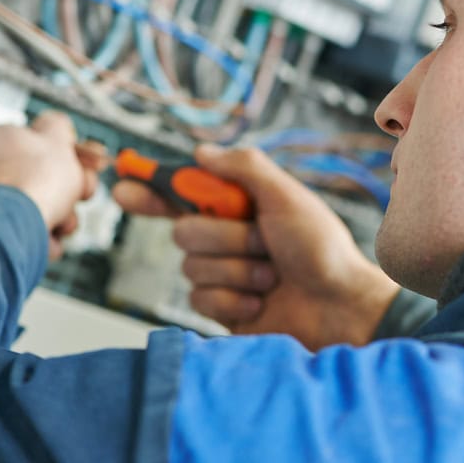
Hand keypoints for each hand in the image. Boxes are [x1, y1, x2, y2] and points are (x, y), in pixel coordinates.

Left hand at [0, 111, 101, 258]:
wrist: (13, 229)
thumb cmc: (33, 180)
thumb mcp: (55, 139)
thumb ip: (58, 126)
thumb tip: (57, 123)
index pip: (40, 142)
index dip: (70, 153)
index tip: (90, 164)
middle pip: (46, 178)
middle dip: (71, 190)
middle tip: (81, 193)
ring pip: (43, 208)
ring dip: (63, 217)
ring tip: (62, 223)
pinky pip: (30, 233)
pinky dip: (44, 238)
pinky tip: (48, 240)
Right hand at [112, 145, 399, 349]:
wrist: (340, 308)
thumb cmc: (322, 249)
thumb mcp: (287, 197)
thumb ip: (244, 168)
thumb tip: (200, 152)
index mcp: (239, 206)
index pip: (183, 193)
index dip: (150, 188)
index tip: (123, 185)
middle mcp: (227, 238)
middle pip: (184, 230)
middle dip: (225, 238)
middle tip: (265, 242)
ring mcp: (223, 275)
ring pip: (192, 268)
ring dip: (237, 271)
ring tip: (273, 277)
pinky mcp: (222, 310)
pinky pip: (201, 300)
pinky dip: (234, 300)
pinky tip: (263, 303)